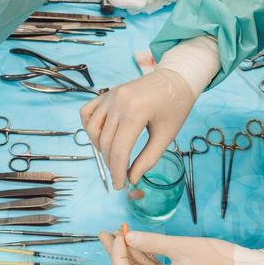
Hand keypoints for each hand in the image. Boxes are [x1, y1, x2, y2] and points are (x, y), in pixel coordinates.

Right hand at [80, 68, 195, 189]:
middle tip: (120, 175)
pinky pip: (87, 113)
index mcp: (136, 111)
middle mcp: (119, 102)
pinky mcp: (107, 94)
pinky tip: (102, 137)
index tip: (120, 185)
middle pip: (106, 142)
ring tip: (114, 156)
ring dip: (100, 148)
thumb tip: (132, 178)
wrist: (175, 79)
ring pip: (93, 130)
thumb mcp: (166, 136)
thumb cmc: (175, 107)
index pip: (120, 149)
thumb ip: (148, 159)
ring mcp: (110, 96)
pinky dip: (90, 128)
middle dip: (111, 163)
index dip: (118, 171)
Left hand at [102, 230, 263, 264]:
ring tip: (117, 232)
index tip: (119, 237)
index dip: (117, 257)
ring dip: (129, 252)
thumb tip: (128, 237)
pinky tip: (136, 241)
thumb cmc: (218, 258)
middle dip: (117, 252)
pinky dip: (144, 255)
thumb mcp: (183, 246)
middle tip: (105, 232)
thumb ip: (153, 242)